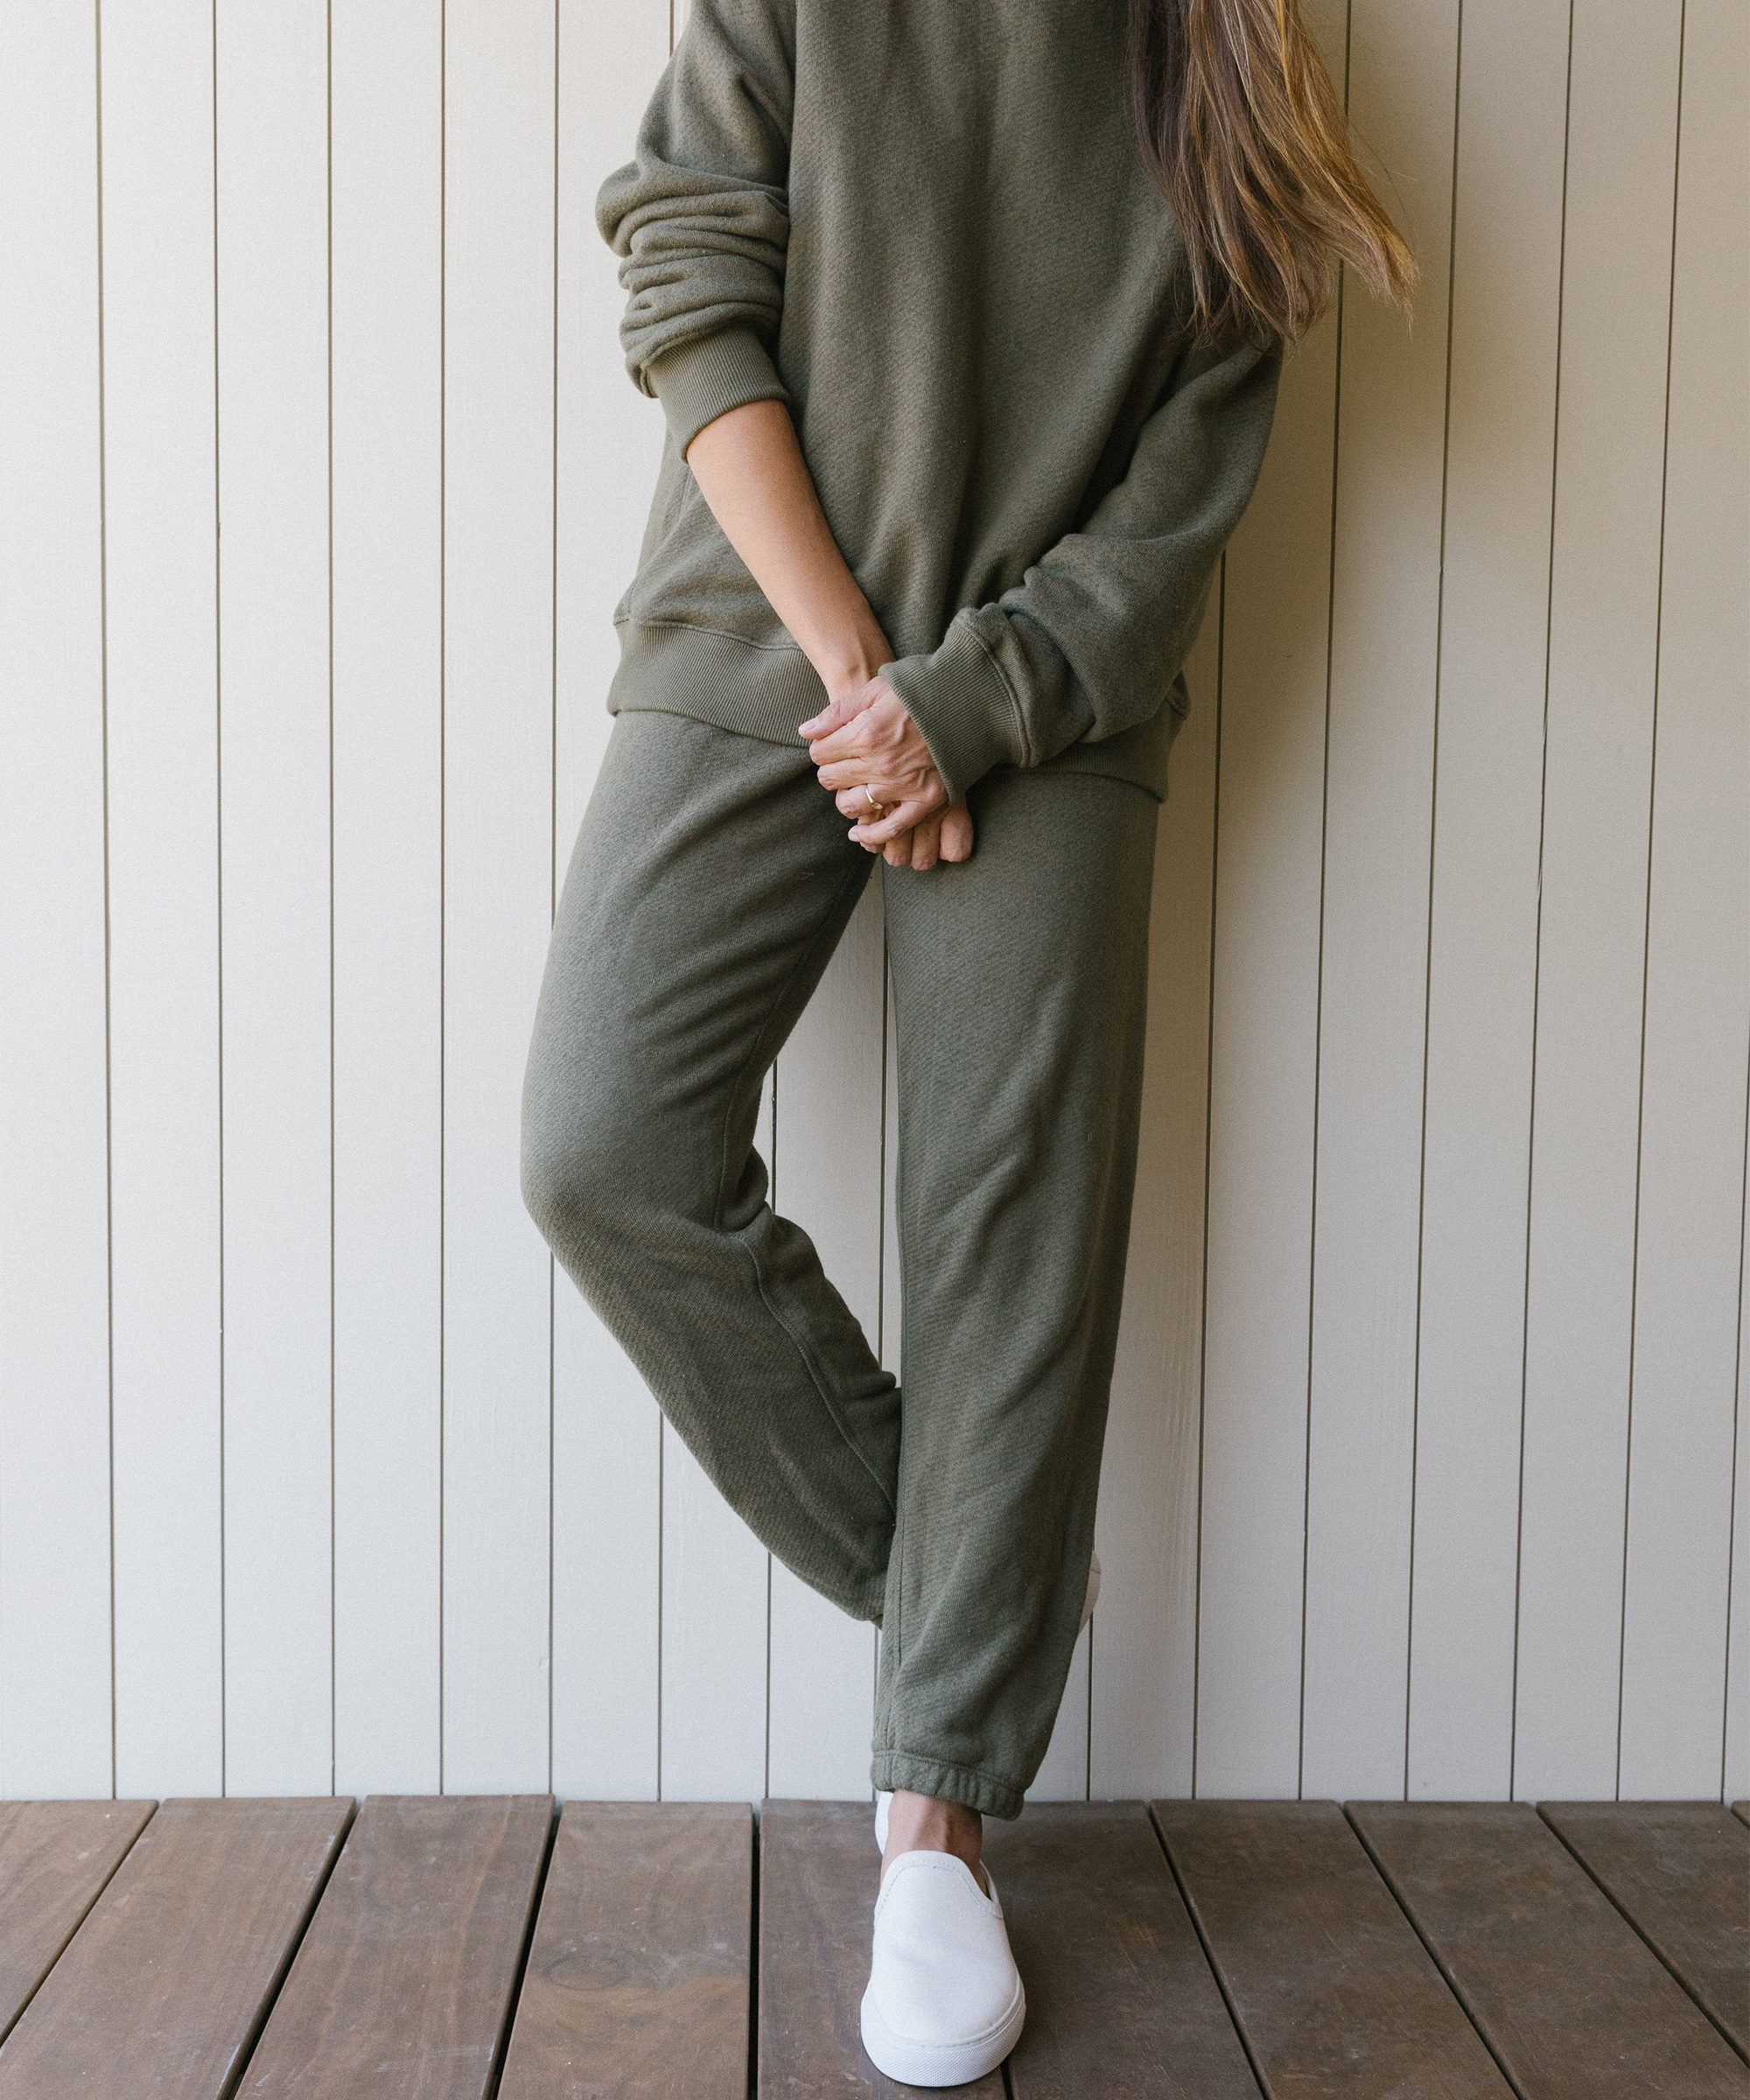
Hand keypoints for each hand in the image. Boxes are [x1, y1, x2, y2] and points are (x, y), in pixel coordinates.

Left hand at [799, 678, 969, 858]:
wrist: (969, 701)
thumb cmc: (920, 691)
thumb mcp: (875, 690)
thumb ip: (838, 712)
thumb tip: (805, 731)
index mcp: (865, 733)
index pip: (820, 753)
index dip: (820, 748)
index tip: (829, 745)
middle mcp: (880, 763)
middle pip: (831, 779)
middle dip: (830, 771)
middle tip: (841, 764)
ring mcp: (902, 786)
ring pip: (852, 805)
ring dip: (845, 798)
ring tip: (851, 789)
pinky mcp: (925, 800)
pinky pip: (890, 829)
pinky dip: (871, 835)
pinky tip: (858, 833)